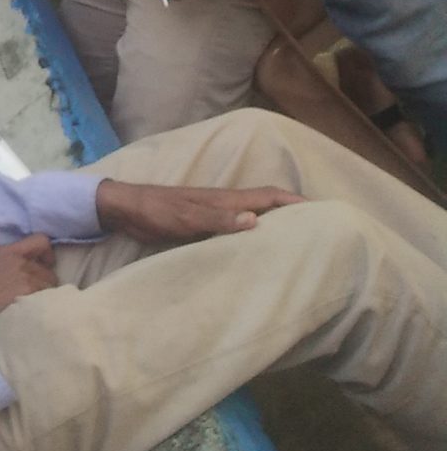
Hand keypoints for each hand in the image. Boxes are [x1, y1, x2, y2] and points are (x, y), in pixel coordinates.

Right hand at [0, 234, 56, 339]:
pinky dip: (42, 308)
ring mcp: (25, 277)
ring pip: (50, 288)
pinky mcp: (29, 294)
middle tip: (33, 299)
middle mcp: (19, 261)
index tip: (44, 266)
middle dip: (44, 285)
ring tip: (31, 309)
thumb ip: (5, 265)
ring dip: (44, 298)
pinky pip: (47, 300)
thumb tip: (20, 274)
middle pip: (48, 271)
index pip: (40, 241)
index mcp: (6, 252)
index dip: (47, 255)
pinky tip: (32, 316)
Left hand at [96, 178, 302, 244]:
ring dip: (272, 228)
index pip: (269, 196)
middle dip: (291, 214)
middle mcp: (226, 205)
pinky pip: (236, 232)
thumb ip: (219, 220)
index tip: (322, 210)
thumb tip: (256, 220)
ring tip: (294, 246)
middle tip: (318, 232)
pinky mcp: (203, 228)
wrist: (129, 210)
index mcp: (227, 200)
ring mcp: (215, 216)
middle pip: (266, 207)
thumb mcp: (189, 218)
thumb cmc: (158, 211)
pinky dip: (250, 239)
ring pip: (252, 219)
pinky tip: (254, 254)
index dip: (295, 200)